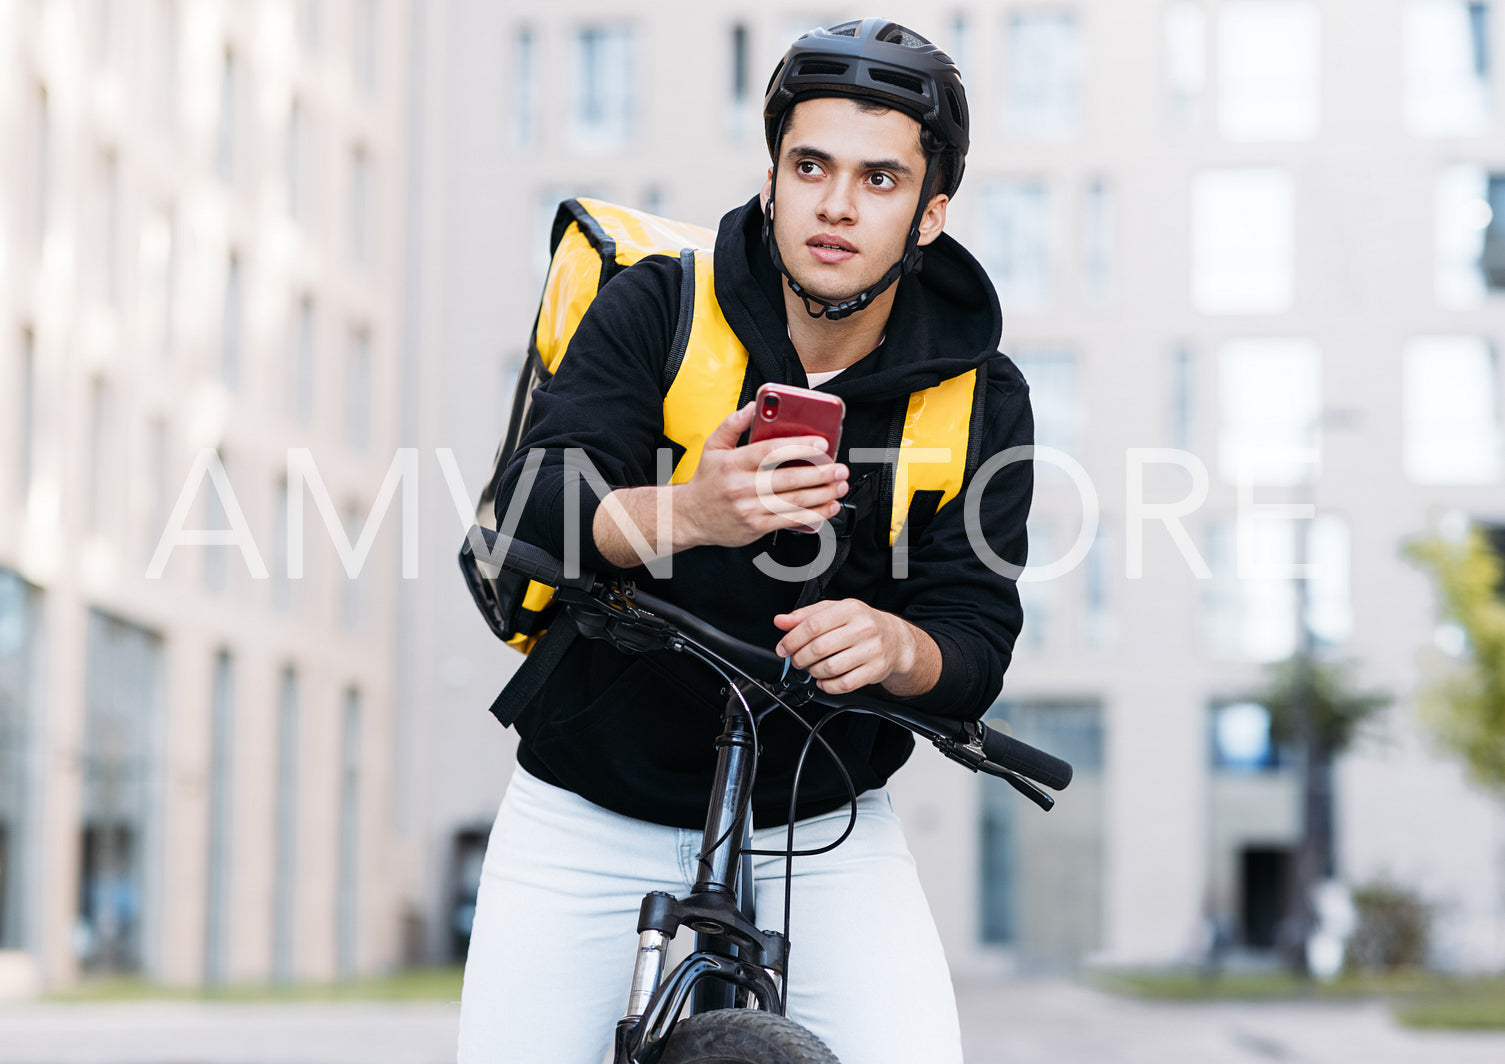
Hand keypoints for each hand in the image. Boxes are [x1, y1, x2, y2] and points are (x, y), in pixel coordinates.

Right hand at [677, 402, 848, 548]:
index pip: (769, 452)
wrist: (689, 517)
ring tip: (840, 485)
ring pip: (793, 502)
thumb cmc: (707, 480)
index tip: (823, 444)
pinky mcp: (755, 527)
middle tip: (839, 467)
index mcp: (732, 463)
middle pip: (787, 478)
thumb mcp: (712, 447)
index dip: (799, 446)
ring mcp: (749, 509)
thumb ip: (733, 424)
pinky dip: (814, 514)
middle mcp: (740, 487)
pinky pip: (790, 520)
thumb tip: (753, 406)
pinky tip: (829, 507)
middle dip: (819, 473)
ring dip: (822, 494)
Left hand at [772, 599, 938, 696]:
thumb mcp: (834, 611)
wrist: (895, 640)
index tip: (783, 648)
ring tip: (812, 668)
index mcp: (850, 609)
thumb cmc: (860, 624)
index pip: (813, 625)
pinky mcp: (875, 670)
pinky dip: (828, 685)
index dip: (792, 639)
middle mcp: (863, 628)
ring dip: (814, 672)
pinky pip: (844, 684)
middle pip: (820, 648)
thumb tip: (781, 621)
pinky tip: (824, 680)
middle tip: (797, 660)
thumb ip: (806, 615)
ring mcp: (871, 650)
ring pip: (830, 668)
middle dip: (800, 658)